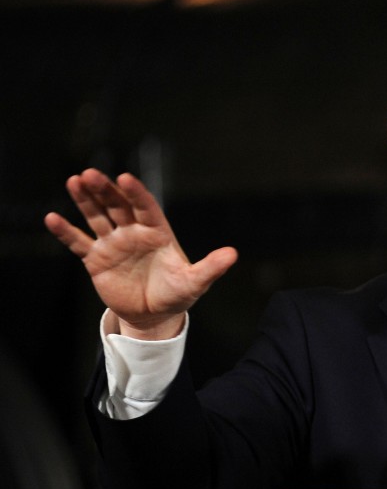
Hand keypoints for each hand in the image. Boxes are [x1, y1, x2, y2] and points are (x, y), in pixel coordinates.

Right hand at [44, 169, 236, 338]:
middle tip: (91, 173)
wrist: (154, 315)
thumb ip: (211, 267)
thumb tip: (232, 254)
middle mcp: (134, 232)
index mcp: (157, 233)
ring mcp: (113, 243)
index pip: (145, 208)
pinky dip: (66, 231)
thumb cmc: (178, 294)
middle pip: (117, 206)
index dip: (136, 193)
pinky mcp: (96, 259)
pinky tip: (51, 218)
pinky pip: (79, 242)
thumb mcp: (195, 282)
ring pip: (97, 217)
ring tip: (74, 181)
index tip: (125, 178)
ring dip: (85, 200)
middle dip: (105, 190)